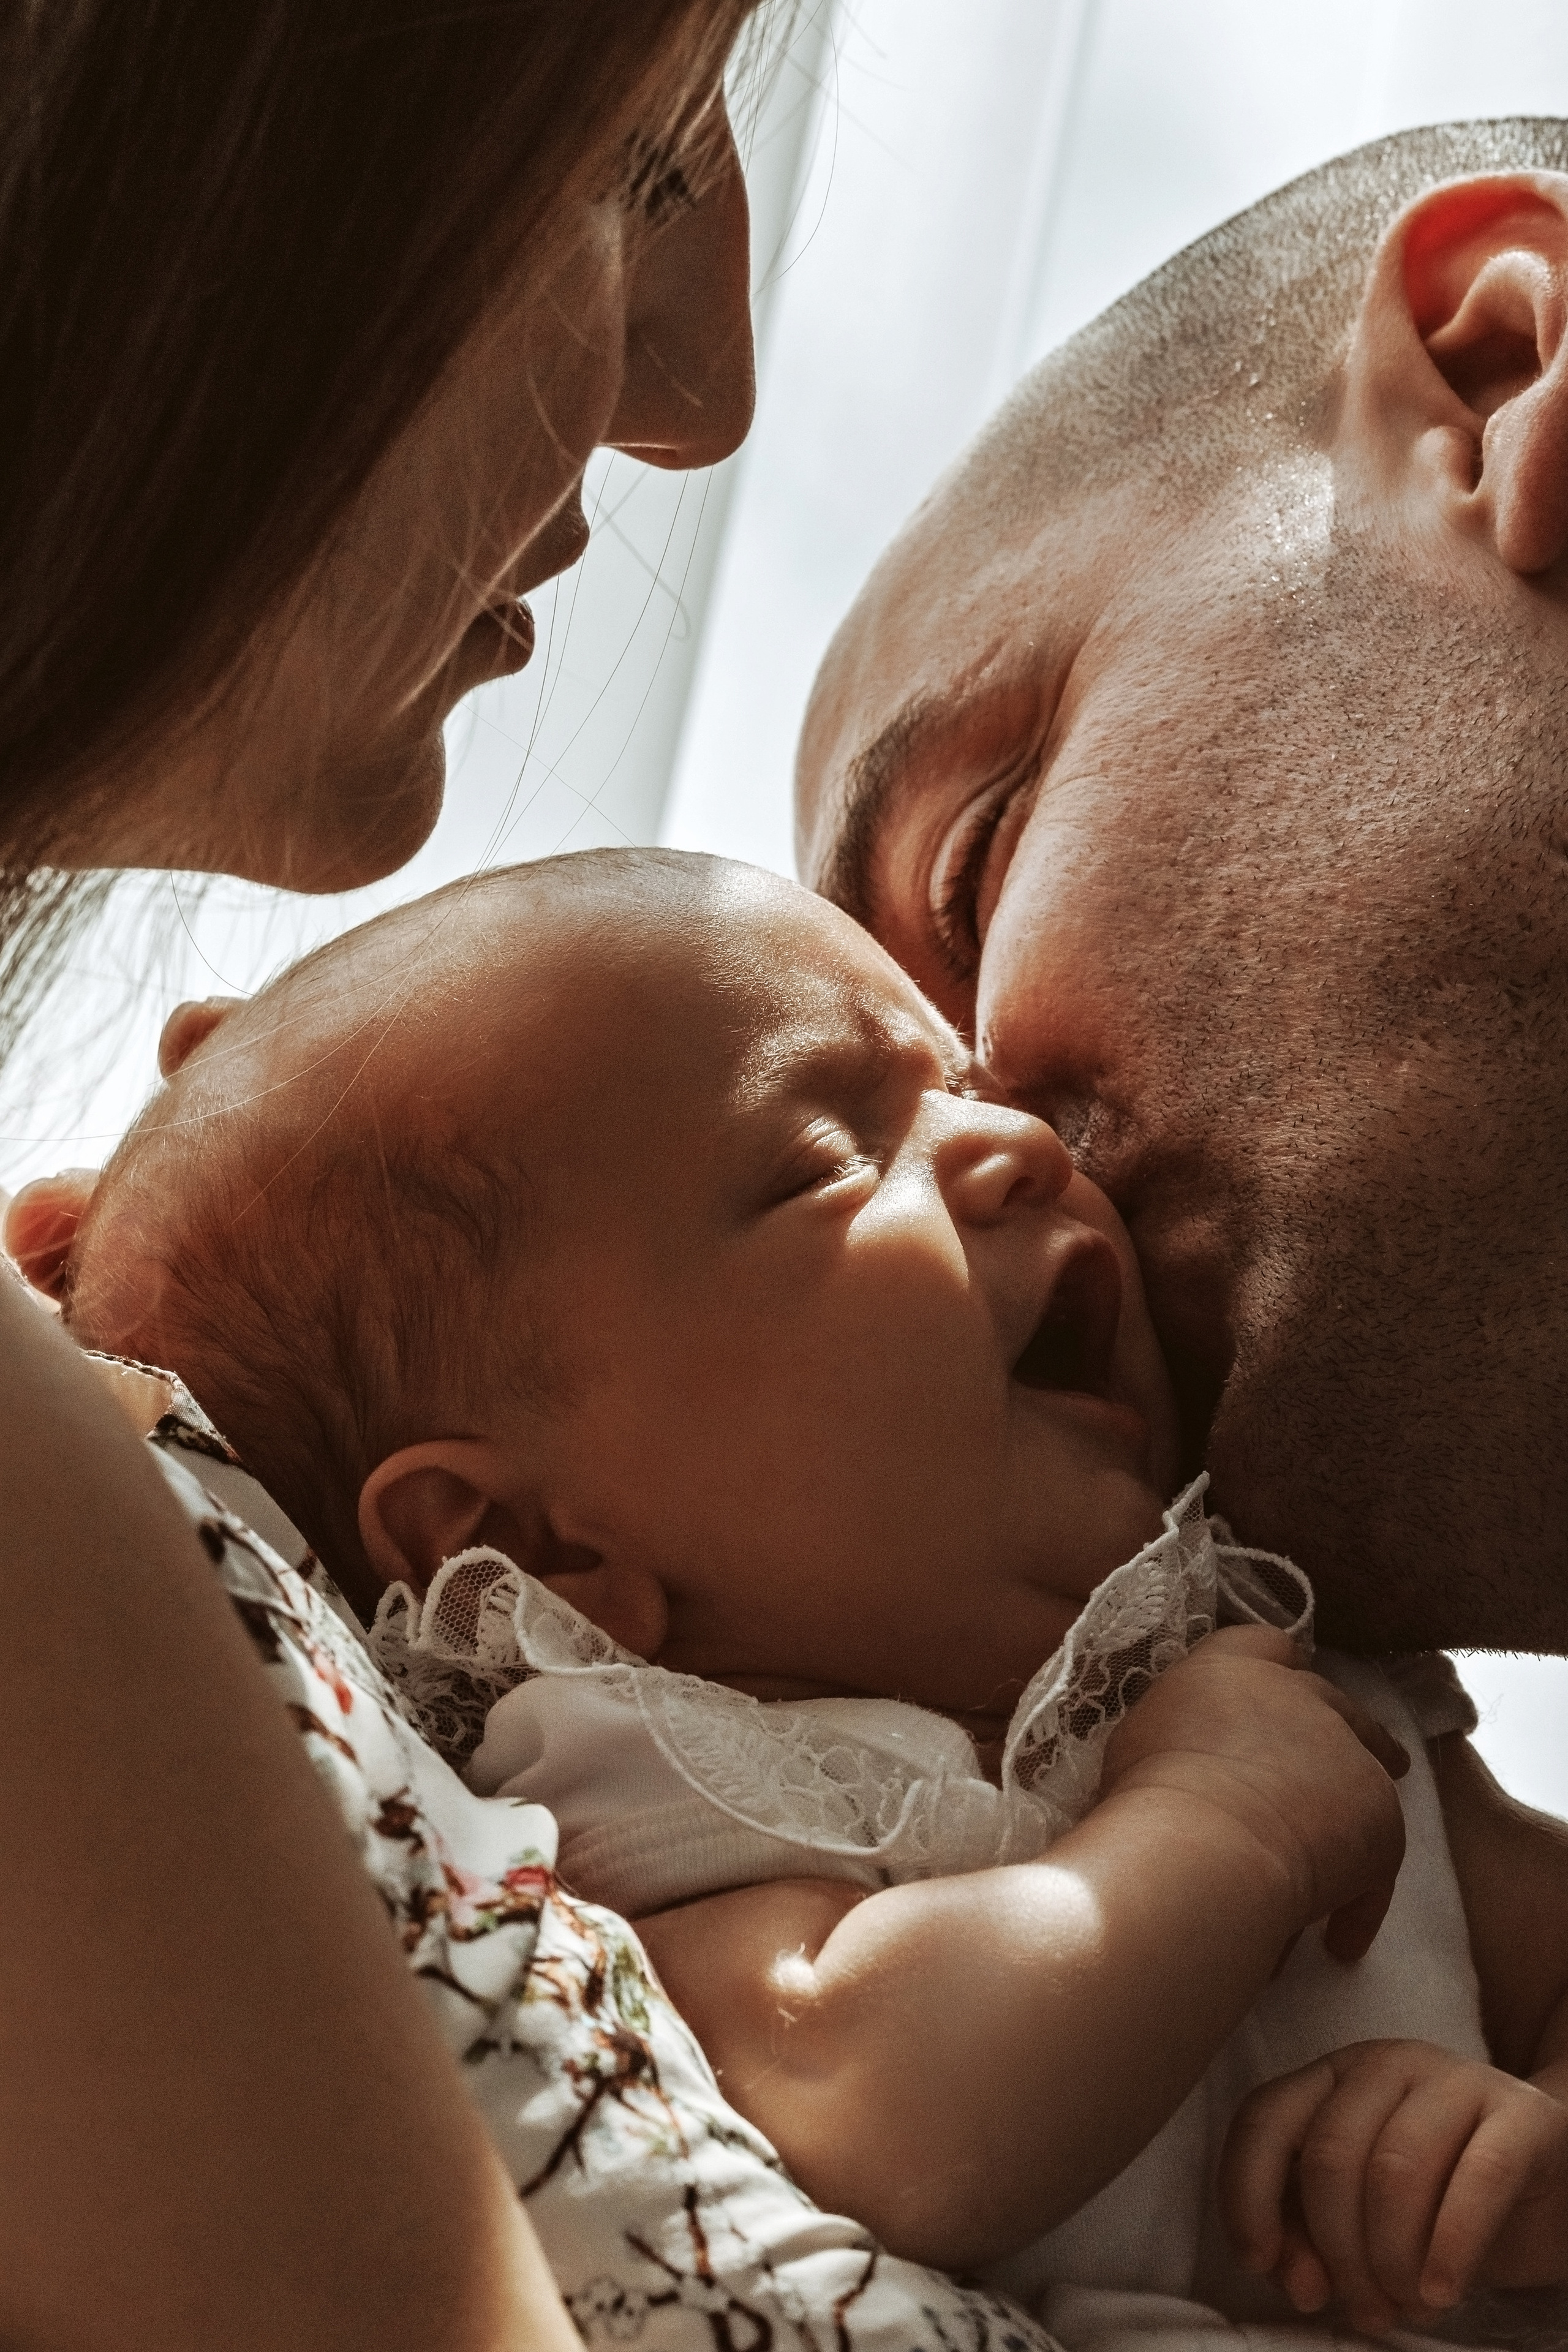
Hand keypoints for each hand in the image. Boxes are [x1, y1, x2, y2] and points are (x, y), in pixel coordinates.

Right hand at [1101, 1626, 1408, 1962]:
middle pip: (1331, 1702)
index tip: (1293, 1690)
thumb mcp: (1141, 1748)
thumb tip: (1187, 1775)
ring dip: (1356, 1814)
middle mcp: (1294, 1695)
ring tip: (1351, 1866)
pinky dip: (1358, 1898)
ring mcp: (1342, 1749)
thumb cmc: (1147, 1796)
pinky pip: (1374, 1861)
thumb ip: (1176, 1742)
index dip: (1279, 1668)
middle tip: (1366, 1762)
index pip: (1264, 1644)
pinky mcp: (1378, 1810)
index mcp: (1228, 1668)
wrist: (1202, 1842)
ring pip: (1364, 1775)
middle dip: (1347, 1733)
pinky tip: (1338, 1941)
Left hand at [1220, 2039, 1567, 2332]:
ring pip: (1395, 2171)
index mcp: (1334, 2076)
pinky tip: (1442, 2291)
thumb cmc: (1438, 2201)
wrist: (1547, 2186)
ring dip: (1392, 2261)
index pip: (1264, 2118)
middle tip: (1365, 2306)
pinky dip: (1450, 2249)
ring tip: (1407, 2304)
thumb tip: (1293, 2277)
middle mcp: (1387, 2064)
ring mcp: (1457, 2080)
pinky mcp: (1522, 2117)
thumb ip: (1308, 2236)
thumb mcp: (1358, 2216)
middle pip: (1330, 2156)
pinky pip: (1477, 2181)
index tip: (1258, 2261)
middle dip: (1337, 2252)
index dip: (1248, 2194)